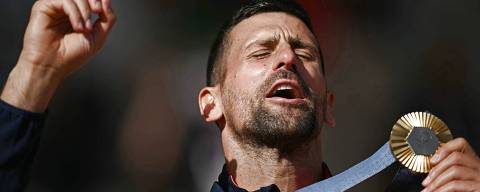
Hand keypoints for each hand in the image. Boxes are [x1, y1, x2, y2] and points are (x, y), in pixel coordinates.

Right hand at [1, 0, 115, 111]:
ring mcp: (55, 7)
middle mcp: (66, 8)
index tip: (103, 10)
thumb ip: (107, 18)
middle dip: (94, 0)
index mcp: (78, 13)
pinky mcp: (43, 7)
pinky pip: (64, 0)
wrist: (52, 66)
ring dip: (85, 10)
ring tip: (84, 28)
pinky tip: (77, 27)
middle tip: (97, 12)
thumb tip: (107, 1)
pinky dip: (74, 13)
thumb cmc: (72, 55)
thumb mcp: (98, 36)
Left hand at [421, 138, 479, 191]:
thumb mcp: (458, 179)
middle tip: (426, 181)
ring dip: (437, 181)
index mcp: (473, 163)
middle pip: (455, 157)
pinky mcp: (479, 187)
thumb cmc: (468, 190)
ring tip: (428, 190)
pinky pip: (457, 184)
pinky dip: (442, 189)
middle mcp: (479, 167)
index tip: (432, 160)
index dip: (444, 148)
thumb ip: (448, 173)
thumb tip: (430, 173)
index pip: (461, 143)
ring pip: (455, 170)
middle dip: (436, 169)